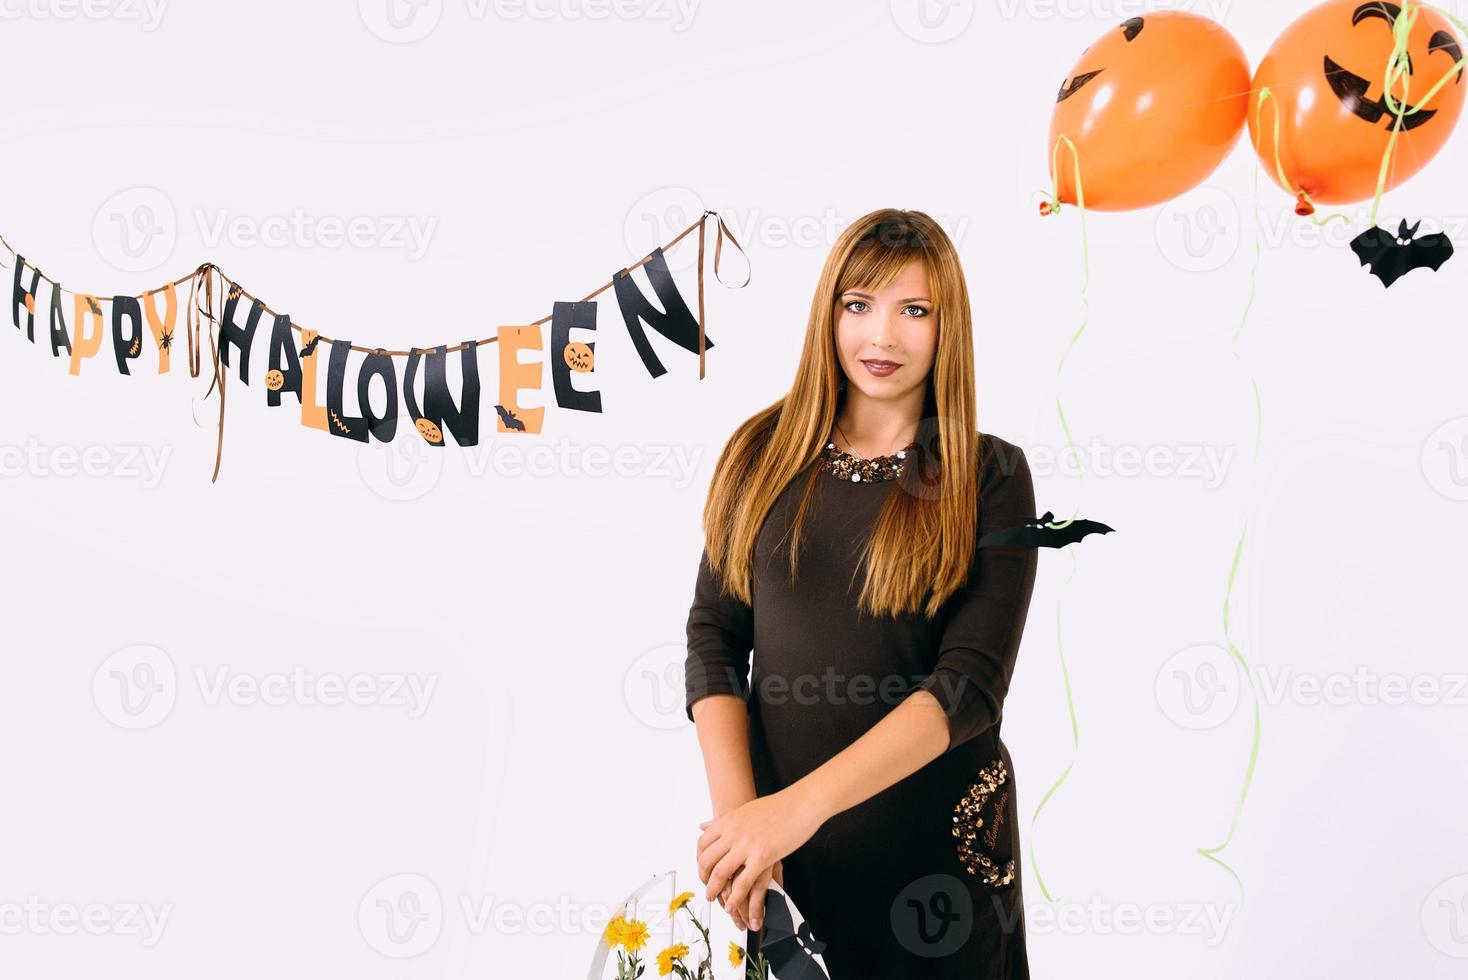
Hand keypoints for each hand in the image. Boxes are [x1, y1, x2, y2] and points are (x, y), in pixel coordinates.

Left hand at [697, 789, 824, 927]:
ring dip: (714, 891)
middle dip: (704, 879)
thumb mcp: (744, 810)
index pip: (702, 844)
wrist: (801, 803)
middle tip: (707, 888)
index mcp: (727, 821)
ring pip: (720, 874)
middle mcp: (733, 833)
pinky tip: (732, 906)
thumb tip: (704, 826)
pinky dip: (735, 898)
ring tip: (714, 900)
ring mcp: (746, 845)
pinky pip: (742, 883)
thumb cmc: (778, 806)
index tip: (703, 870)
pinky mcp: (763, 857)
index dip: (700, 861)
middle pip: (707, 861)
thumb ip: (724, 822)